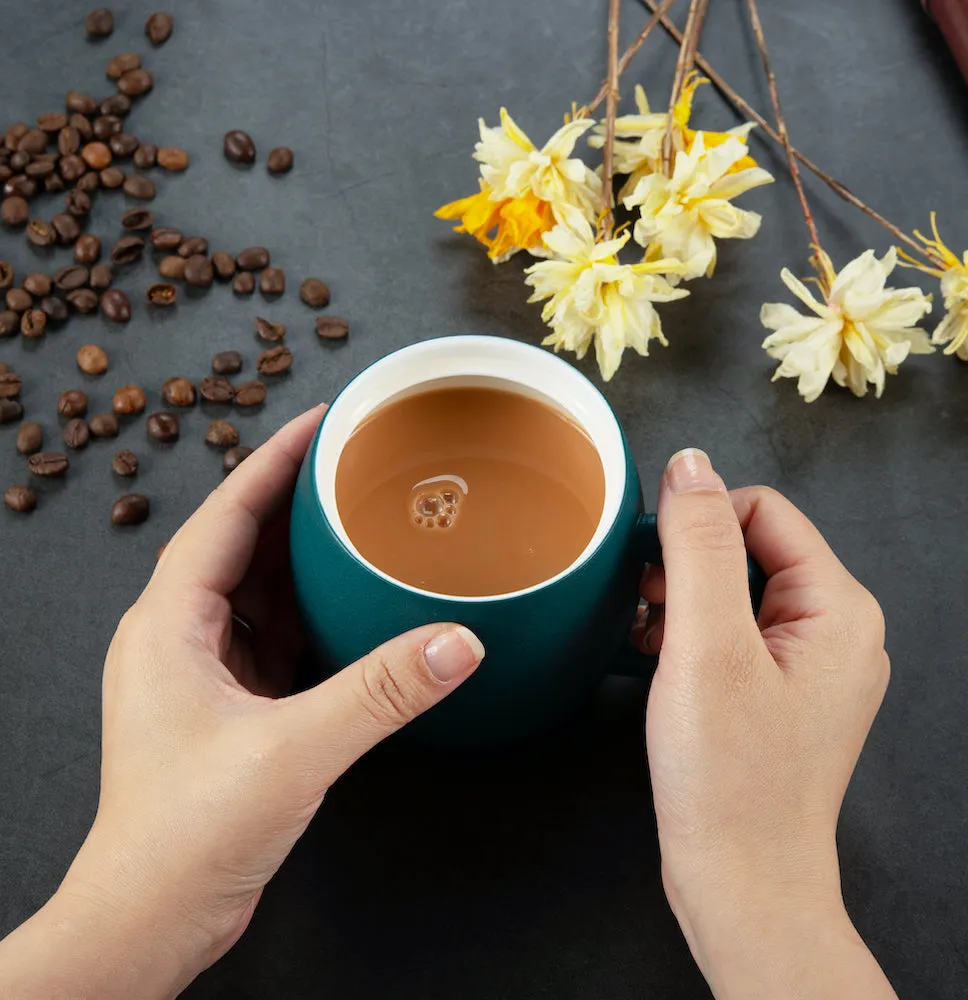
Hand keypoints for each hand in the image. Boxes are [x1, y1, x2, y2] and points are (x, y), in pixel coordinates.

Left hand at [0, 405, 484, 999]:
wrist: (151, 915)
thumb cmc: (185, 835)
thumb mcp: (294, 749)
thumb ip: (382, 690)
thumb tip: (458, 642)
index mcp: (170, 622)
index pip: (226, 513)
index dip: (275, 460)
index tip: (322, 420)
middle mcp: (178, 636)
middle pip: (242, 541)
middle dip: (296, 500)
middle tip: (356, 464)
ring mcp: (200, 672)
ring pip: (257, 590)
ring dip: (303, 556)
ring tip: (360, 522)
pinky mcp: (226, 706)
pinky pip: (271, 634)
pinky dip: (309, 611)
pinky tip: (350, 605)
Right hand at [641, 449, 895, 999]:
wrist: (740, 882)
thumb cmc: (728, 777)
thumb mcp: (706, 646)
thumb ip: (699, 545)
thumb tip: (689, 464)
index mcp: (837, 607)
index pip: (760, 510)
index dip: (697, 524)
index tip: (647, 563)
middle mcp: (835, 629)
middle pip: (748, 548)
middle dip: (685, 567)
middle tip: (646, 610)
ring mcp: (809, 664)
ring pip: (734, 589)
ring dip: (681, 601)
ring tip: (648, 640)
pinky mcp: (780, 692)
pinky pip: (732, 631)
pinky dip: (688, 634)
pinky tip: (657, 659)